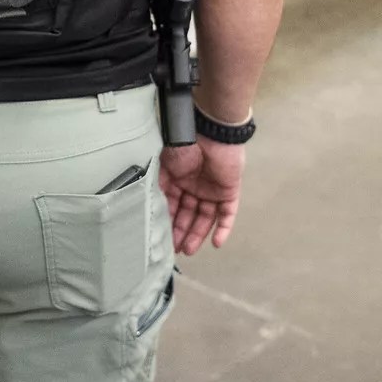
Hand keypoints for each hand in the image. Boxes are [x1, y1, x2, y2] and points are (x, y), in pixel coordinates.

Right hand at [159, 137, 244, 254]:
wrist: (209, 132)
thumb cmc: (184, 144)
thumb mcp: (165, 167)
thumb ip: (161, 186)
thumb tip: (152, 207)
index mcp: (179, 181)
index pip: (174, 207)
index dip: (169, 223)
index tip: (163, 239)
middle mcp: (196, 187)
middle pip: (189, 215)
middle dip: (182, 233)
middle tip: (176, 249)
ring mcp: (213, 190)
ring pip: (206, 218)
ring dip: (198, 234)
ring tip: (189, 249)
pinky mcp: (229, 191)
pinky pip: (227, 214)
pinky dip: (223, 229)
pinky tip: (216, 243)